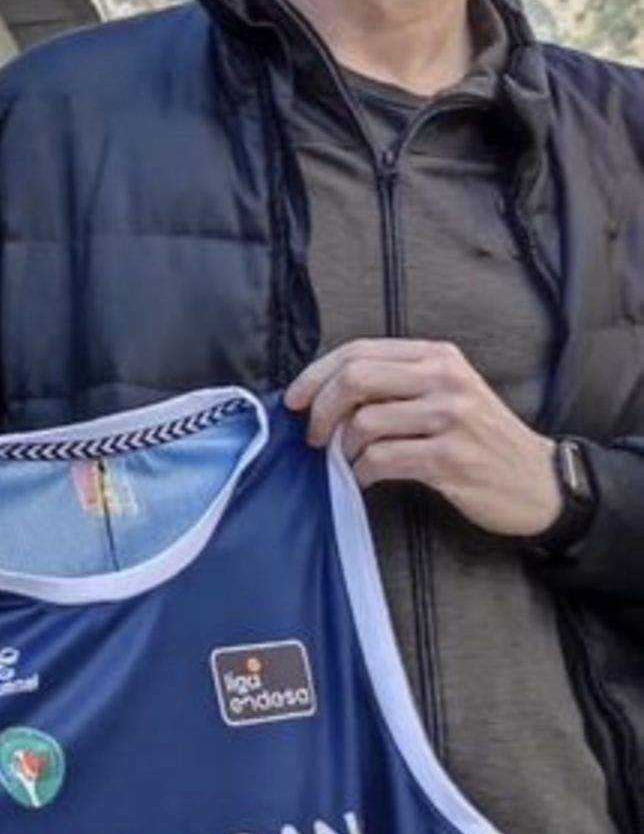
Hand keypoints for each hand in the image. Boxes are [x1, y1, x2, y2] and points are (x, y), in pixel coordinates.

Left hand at [286, 340, 558, 537]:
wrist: (540, 482)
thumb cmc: (481, 438)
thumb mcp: (447, 393)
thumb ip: (395, 383)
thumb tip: (323, 392)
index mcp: (438, 356)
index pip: (358, 351)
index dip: (315, 374)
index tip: (293, 399)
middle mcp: (445, 380)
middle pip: (354, 379)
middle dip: (319, 409)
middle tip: (312, 436)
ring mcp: (450, 418)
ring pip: (364, 422)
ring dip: (342, 448)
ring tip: (347, 460)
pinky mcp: (450, 458)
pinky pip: (381, 459)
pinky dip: (361, 472)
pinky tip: (365, 478)